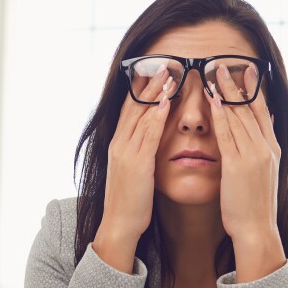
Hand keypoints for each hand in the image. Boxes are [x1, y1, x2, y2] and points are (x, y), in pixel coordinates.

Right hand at [92, 69, 173, 272]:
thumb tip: (152, 141)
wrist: (120, 225)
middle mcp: (119, 144)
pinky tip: (166, 102)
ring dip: (155, 92)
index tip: (155, 70)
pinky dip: (156, 116)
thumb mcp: (135, 172)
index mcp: (119, 145)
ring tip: (169, 73)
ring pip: (140, 115)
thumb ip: (142, 153)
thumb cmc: (132, 202)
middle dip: (148, 83)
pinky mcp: (135, 164)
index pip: (130, 108)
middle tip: (163, 61)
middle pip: (133, 105)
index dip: (142, 88)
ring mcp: (125, 153)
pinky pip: (146, 134)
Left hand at [206, 64, 286, 281]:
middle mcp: (266, 148)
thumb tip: (258, 134)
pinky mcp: (238, 165)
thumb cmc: (254, 207)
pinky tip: (212, 100)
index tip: (246, 70)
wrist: (257, 231)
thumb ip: (258, 152)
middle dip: (238, 83)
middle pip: (251, 108)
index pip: (262, 111)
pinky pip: (228, 134)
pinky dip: (221, 115)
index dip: (253, 89)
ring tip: (216, 71)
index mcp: (271, 149)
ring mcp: (254, 155)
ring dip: (227, 92)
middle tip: (226, 62)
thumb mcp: (261, 174)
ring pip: (240, 116)